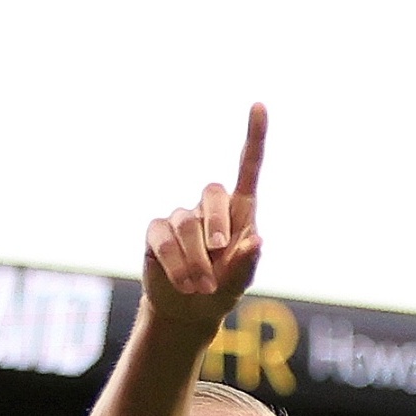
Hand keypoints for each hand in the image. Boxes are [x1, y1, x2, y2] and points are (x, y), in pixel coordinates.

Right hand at [142, 104, 264, 329]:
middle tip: (221, 253)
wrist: (187, 310)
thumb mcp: (240, 281)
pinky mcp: (156, 234)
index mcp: (239, 208)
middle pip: (212, 194)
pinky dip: (175, 264)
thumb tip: (255, 241)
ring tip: (201, 287)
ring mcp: (180, 218)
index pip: (248, 165)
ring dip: (195, 260)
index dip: (254, 136)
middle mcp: (208, 207)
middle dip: (216, 224)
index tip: (259, 105)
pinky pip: (163, 240)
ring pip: (185, 225)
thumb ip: (247, 263)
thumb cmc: (220, 289)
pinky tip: (184, 282)